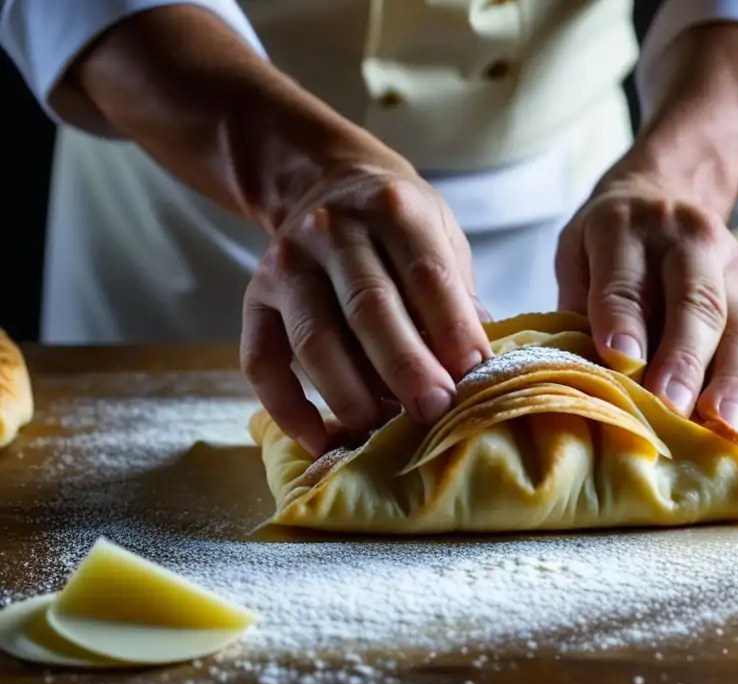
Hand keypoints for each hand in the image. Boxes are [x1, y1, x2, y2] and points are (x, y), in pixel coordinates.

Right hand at [240, 146, 492, 456]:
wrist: (327, 184)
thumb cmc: (399, 226)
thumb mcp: (441, 236)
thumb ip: (458, 294)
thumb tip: (478, 364)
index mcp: (393, 209)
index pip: (426, 275)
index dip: (452, 329)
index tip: (475, 376)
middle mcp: (333, 230)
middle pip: (369, 308)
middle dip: (406, 367)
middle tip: (434, 412)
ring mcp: (287, 265)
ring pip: (315, 338)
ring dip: (352, 393)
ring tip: (383, 432)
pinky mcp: (255, 300)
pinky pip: (261, 361)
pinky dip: (287, 407)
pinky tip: (320, 440)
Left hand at [555, 171, 737, 442]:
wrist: (665, 192)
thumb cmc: (607, 243)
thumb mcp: (577, 254)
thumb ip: (580, 307)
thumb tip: (586, 377)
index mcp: (627, 227)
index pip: (625, 280)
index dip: (624, 321)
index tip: (622, 363)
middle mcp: (689, 241)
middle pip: (695, 303)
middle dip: (686, 359)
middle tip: (673, 407)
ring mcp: (733, 268)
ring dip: (737, 383)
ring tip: (728, 427)